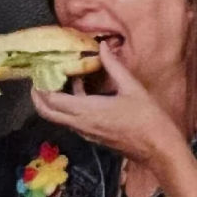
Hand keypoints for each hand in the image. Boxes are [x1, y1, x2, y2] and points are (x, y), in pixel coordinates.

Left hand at [30, 41, 179, 163]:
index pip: (51, 100)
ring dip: (52, 100)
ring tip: (57, 79)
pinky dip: (67, 106)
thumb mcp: (132, 87)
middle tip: (39, 77)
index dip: (41, 85)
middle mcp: (80, 124)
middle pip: (47, 112)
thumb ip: (114, 66)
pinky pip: (71, 120)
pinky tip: (80, 90)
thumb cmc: (147, 119)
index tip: (39, 70)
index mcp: (86, 111)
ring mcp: (85, 132)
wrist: (159, 149)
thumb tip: (102, 46)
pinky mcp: (92, 135)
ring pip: (58, 117)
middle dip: (38, 95)